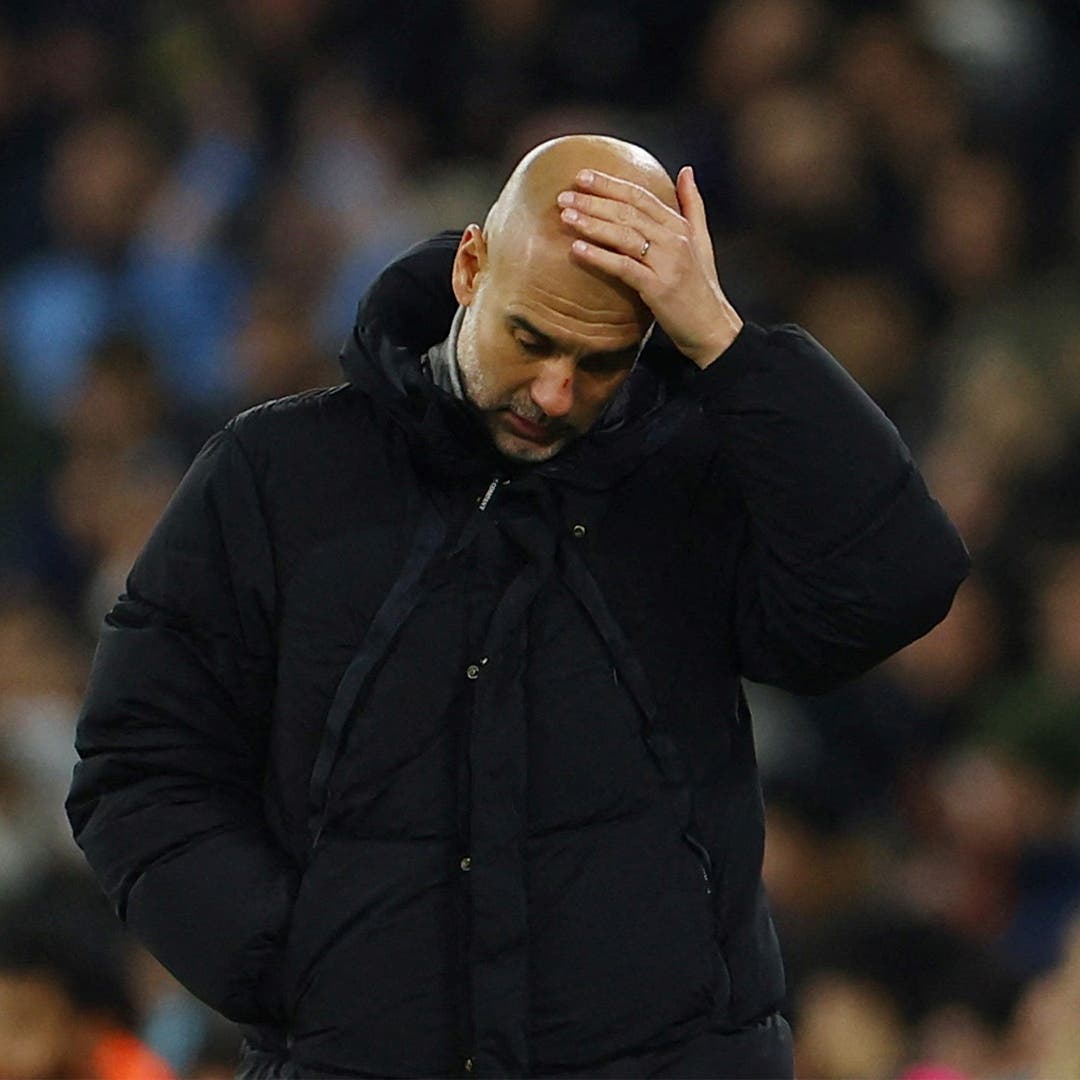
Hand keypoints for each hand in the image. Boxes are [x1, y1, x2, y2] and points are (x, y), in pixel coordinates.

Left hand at [557, 166, 742, 368]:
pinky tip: (577, 249)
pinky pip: (624, 267)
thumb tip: (686, 171)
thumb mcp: (701, 241)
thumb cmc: (701, 286)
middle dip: (594, 201)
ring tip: (565, 217)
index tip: (582, 175)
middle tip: (564, 196)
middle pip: (628, 212)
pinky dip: (600, 256)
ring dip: (592, 224)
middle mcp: (674, 240)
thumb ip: (693, 205)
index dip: (610, 184)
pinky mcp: (658, 288)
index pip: (640, 197)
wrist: (712, 327)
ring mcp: (667, 264)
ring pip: (625, 236)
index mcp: (680, 227)